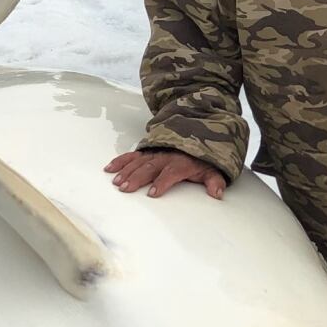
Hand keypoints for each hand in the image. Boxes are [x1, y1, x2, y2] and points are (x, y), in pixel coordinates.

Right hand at [104, 150, 226, 199]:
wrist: (196, 134)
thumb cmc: (202, 158)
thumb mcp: (213, 169)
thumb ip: (215, 181)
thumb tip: (217, 193)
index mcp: (181, 163)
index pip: (171, 172)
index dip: (162, 182)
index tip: (153, 193)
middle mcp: (165, 157)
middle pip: (150, 167)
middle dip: (137, 178)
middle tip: (126, 188)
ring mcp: (154, 153)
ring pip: (138, 162)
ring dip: (126, 171)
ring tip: (117, 182)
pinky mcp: (146, 151)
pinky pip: (132, 155)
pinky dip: (120, 161)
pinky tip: (110, 168)